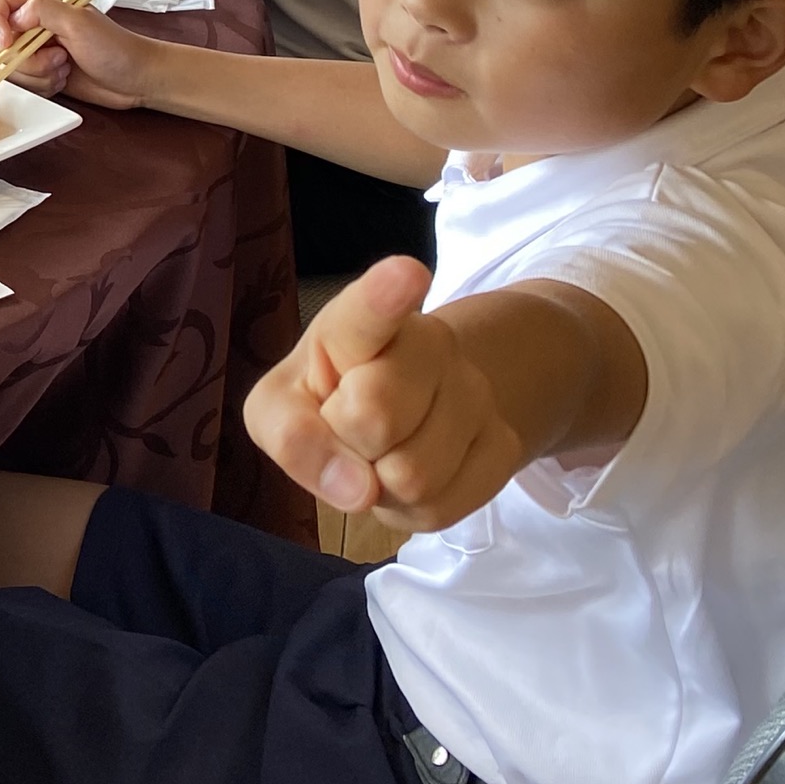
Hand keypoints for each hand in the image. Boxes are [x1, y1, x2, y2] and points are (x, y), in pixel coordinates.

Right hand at [0, 0, 154, 107]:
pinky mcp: (44, 76)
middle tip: (59, 57)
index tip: (8, 42)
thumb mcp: (79, 21)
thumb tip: (12, 19)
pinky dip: (44, 87)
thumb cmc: (116, 47)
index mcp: (41, 7)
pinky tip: (65, 81)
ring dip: (39, 74)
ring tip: (66, 68)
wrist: (137, 79)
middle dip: (28, 59)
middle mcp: (35, 29)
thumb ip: (42, 11)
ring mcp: (39, 54)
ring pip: (12, 69)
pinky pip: (26, 85)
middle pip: (1, 44)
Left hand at [247, 257, 520, 531]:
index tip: (405, 273)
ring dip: (381, 483)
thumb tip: (356, 489)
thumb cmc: (328, 399)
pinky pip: (443, 507)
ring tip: (380, 453)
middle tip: (348, 428)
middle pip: (374, 416)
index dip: (385, 295)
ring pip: (412, 475)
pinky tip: (411, 472)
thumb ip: (292, 437)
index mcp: (356, 321)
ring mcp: (474, 391)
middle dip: (346, 440)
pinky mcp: (503, 444)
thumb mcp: (281, 408)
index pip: (370, 309)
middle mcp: (427, 342)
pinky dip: (411, 510)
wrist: (406, 415)